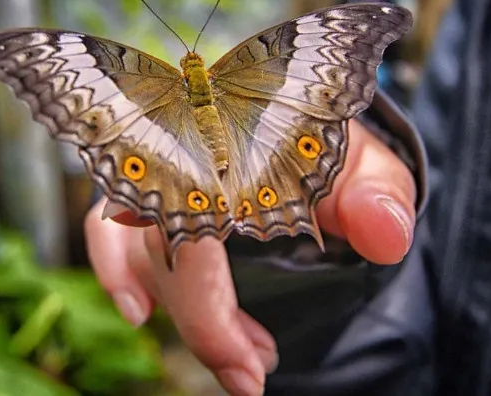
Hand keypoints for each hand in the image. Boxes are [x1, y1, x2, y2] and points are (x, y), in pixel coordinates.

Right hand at [84, 120, 416, 395]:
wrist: (300, 121)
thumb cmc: (325, 145)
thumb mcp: (364, 164)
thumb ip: (379, 193)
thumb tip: (385, 236)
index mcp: (231, 139)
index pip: (197, 229)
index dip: (211, 310)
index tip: (253, 366)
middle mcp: (178, 149)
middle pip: (159, 250)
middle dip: (201, 325)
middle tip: (251, 373)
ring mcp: (152, 166)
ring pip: (137, 249)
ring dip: (180, 311)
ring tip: (237, 355)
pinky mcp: (137, 185)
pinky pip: (105, 227)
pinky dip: (114, 269)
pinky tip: (138, 311)